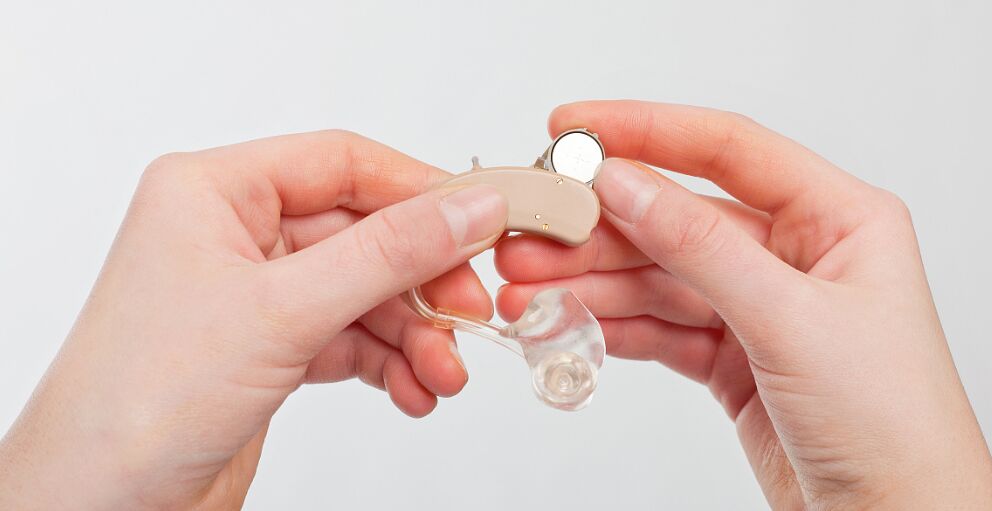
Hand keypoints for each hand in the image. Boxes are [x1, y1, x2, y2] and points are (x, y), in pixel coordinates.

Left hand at [0, 131, 507, 508]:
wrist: (99, 503)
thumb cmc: (139, 400)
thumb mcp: (283, 311)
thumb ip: (388, 254)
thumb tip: (469, 207)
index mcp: (214, 191)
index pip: (342, 164)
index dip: (419, 191)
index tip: (481, 221)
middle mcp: (234, 234)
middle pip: (363, 234)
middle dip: (420, 283)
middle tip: (468, 313)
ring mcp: (254, 293)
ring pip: (364, 292)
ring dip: (412, 334)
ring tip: (440, 373)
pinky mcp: (269, 346)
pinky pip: (350, 337)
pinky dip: (388, 363)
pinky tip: (411, 390)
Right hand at [495, 101, 991, 508]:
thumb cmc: (891, 423)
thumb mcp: (790, 318)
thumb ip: (699, 246)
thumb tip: (624, 185)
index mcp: (837, 218)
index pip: (727, 149)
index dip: (645, 131)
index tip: (577, 128)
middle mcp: (796, 254)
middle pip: (676, 219)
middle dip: (599, 228)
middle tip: (532, 233)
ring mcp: (760, 307)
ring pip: (658, 277)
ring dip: (591, 283)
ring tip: (530, 288)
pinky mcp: (733, 357)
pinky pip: (659, 327)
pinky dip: (612, 327)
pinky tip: (568, 324)